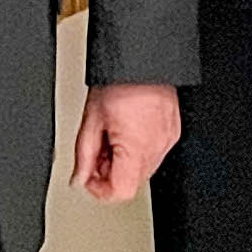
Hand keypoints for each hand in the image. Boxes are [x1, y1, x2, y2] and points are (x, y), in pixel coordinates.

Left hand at [71, 83, 181, 201]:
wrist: (142, 58)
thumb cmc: (119, 81)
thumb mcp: (91, 119)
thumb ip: (84, 155)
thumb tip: (78, 178)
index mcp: (136, 148)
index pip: (121, 192)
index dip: (100, 191)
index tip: (89, 179)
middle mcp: (157, 147)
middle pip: (132, 182)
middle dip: (110, 173)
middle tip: (97, 151)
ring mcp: (168, 139)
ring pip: (143, 169)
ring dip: (123, 162)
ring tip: (111, 135)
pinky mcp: (173, 131)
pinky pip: (154, 152)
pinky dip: (138, 149)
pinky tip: (126, 130)